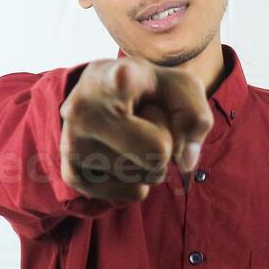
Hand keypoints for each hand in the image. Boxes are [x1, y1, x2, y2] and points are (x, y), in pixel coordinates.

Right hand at [58, 55, 212, 200]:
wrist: (98, 94)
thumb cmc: (145, 89)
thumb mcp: (179, 86)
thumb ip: (195, 114)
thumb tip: (185, 164)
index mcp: (114, 78)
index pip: (127, 86)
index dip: (128, 87)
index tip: (123, 75)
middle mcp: (84, 111)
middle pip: (159, 153)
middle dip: (167, 142)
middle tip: (144, 120)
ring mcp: (73, 144)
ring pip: (149, 176)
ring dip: (151, 160)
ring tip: (129, 133)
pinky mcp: (73, 174)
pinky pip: (136, 193)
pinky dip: (139, 178)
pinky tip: (120, 152)